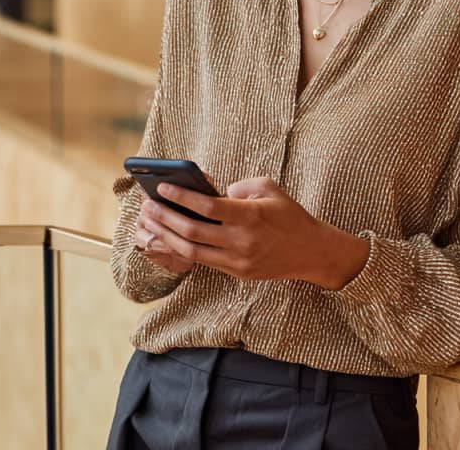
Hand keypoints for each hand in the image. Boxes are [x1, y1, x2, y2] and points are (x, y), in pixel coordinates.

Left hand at [141, 177, 369, 288]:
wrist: (312, 252)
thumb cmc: (289, 215)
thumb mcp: (269, 188)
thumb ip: (240, 186)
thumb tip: (212, 192)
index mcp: (250, 216)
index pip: (207, 206)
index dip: (181, 197)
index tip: (163, 187)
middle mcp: (242, 241)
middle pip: (192, 232)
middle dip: (166, 217)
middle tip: (148, 205)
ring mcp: (238, 261)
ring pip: (192, 251)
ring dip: (168, 236)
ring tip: (152, 222)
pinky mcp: (238, 273)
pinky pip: (204, 261)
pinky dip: (183, 249)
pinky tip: (170, 238)